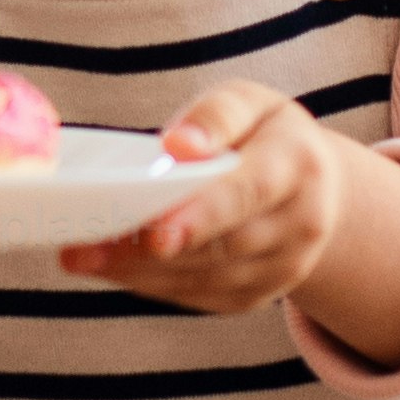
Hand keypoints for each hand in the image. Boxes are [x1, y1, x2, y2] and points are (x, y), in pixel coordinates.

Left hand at [64, 83, 350, 314]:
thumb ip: (215, 116)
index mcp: (297, 164)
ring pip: (206, 279)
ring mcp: (286, 267)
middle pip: (221, 246)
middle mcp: (302, 222)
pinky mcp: (261, 295)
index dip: (202, 215)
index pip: (247, 193)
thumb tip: (179, 145)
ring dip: (140, 273)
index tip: (157, 232)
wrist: (316, 187)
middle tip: (85, 247)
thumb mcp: (249, 102)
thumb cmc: (265, 134)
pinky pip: (202, 297)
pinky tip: (114, 268)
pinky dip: (154, 285)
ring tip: (83, 257)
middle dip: (149, 251)